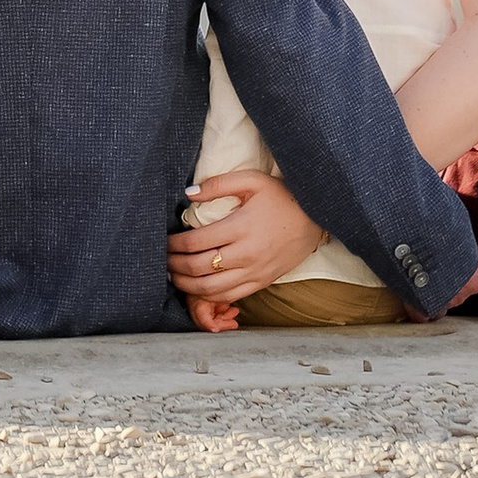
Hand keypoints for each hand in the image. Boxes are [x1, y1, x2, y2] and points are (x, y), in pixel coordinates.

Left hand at [164, 164, 318, 307]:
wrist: (316, 217)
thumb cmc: (282, 197)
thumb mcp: (252, 180)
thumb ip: (218, 185)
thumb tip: (188, 193)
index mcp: (240, 227)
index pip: (196, 243)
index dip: (174, 245)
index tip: (164, 242)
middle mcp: (245, 254)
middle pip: (199, 268)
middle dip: (175, 266)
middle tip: (162, 261)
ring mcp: (254, 272)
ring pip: (212, 288)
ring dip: (187, 285)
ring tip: (174, 276)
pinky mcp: (262, 282)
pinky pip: (230, 296)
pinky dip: (209, 296)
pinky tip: (197, 289)